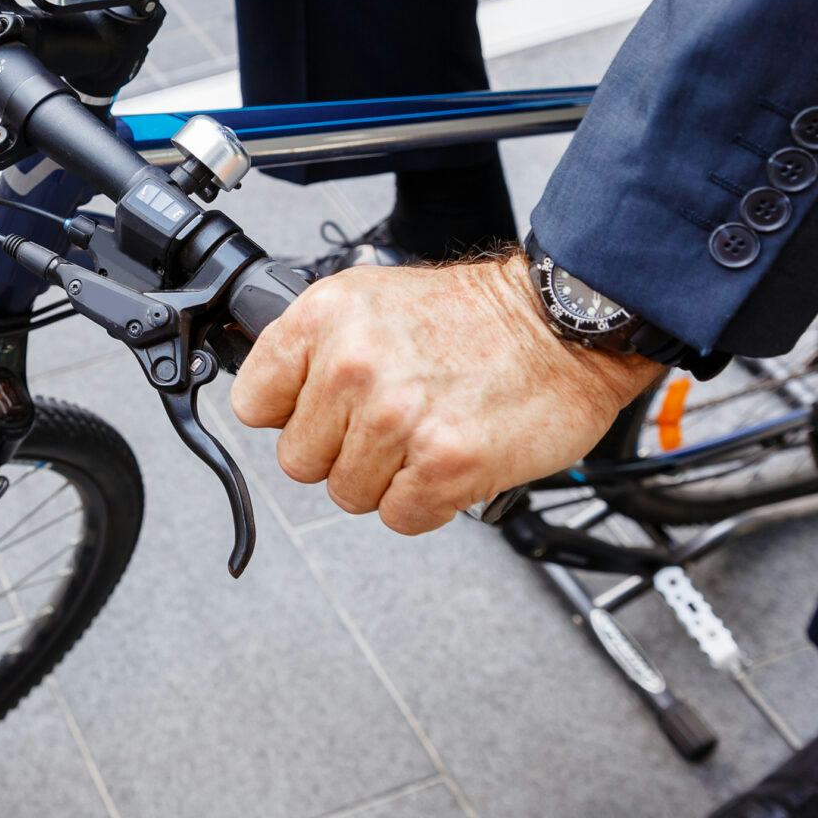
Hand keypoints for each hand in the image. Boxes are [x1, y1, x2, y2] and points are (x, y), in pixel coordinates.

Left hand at [230, 255, 661, 534]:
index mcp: (325, 318)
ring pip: (349, 493)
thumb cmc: (474, 318)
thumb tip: (272, 403)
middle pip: (299, 461)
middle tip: (392, 420)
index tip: (323, 410)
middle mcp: (353, 365)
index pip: (254, 404)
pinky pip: (400, 516)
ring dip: (389, 477)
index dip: (292, 415)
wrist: (563, 325)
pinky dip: (428, 501)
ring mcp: (397, 417)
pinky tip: (451, 458)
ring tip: (427, 432)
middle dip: (343, 452)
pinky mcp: (444, 463)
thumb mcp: (370, 300)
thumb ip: (314, 349)